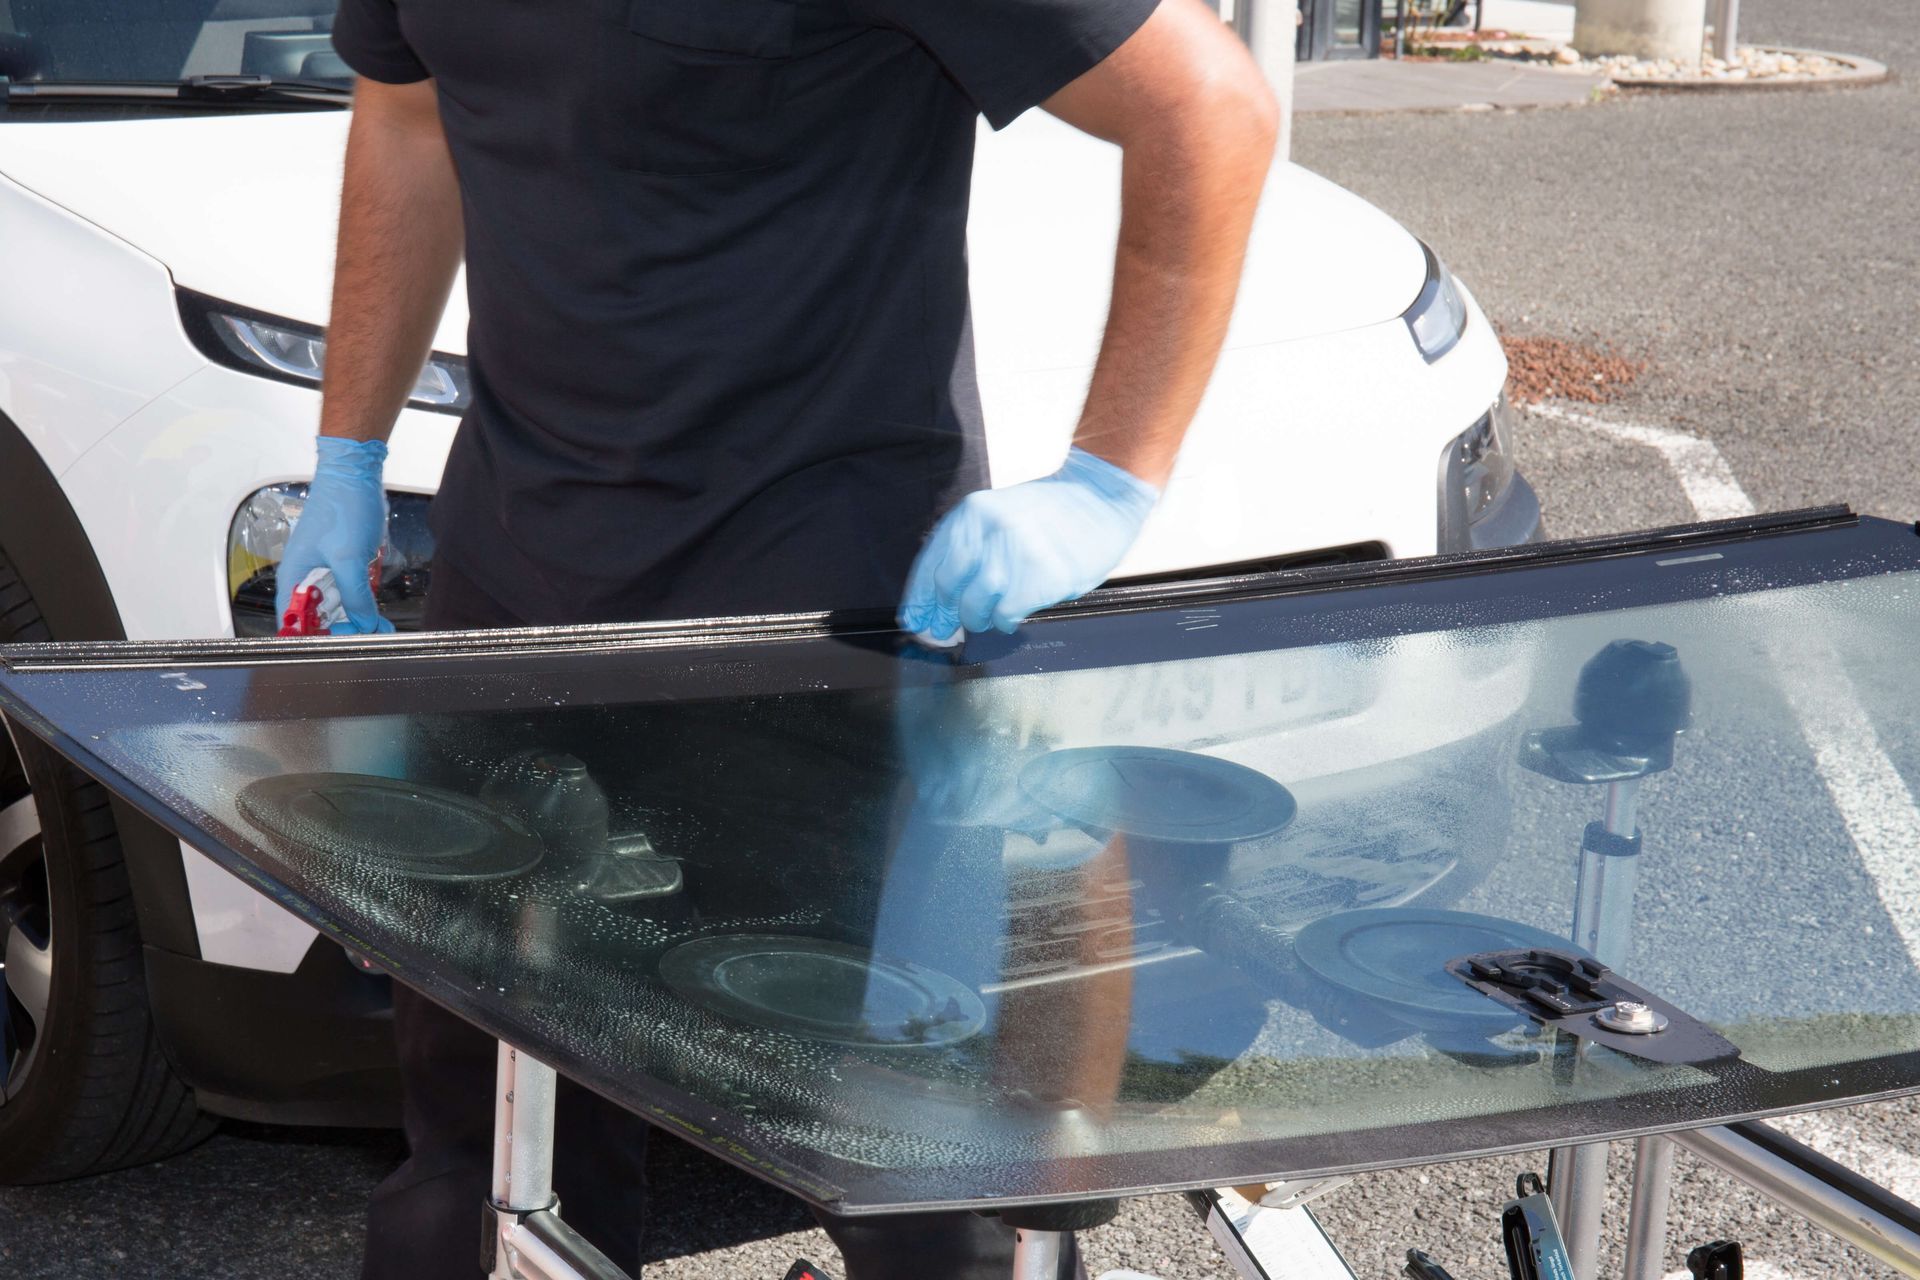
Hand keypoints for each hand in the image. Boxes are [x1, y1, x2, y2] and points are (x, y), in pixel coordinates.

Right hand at [275, 436, 393, 635]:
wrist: (355, 475)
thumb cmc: (343, 507)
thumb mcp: (349, 558)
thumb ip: (354, 595)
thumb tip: (363, 624)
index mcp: (294, 576)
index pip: (293, 621)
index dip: (314, 638)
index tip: (342, 645)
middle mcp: (305, 576)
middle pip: (316, 617)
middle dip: (343, 631)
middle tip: (371, 638)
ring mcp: (324, 570)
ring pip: (335, 606)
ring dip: (356, 620)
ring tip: (381, 630)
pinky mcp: (341, 563)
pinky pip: (348, 591)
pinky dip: (362, 603)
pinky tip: (379, 613)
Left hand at [899, 448, 1157, 643]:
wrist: (1101, 497)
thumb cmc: (1051, 511)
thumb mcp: (1000, 513)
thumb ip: (972, 546)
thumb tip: (941, 597)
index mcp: (972, 513)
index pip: (932, 563)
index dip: (920, 598)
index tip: (916, 620)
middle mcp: (988, 531)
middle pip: (948, 588)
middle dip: (944, 614)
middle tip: (945, 629)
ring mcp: (1014, 555)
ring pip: (974, 606)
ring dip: (977, 619)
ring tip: (986, 618)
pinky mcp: (1039, 578)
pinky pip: (1006, 614)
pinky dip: (1005, 621)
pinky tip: (1012, 616)